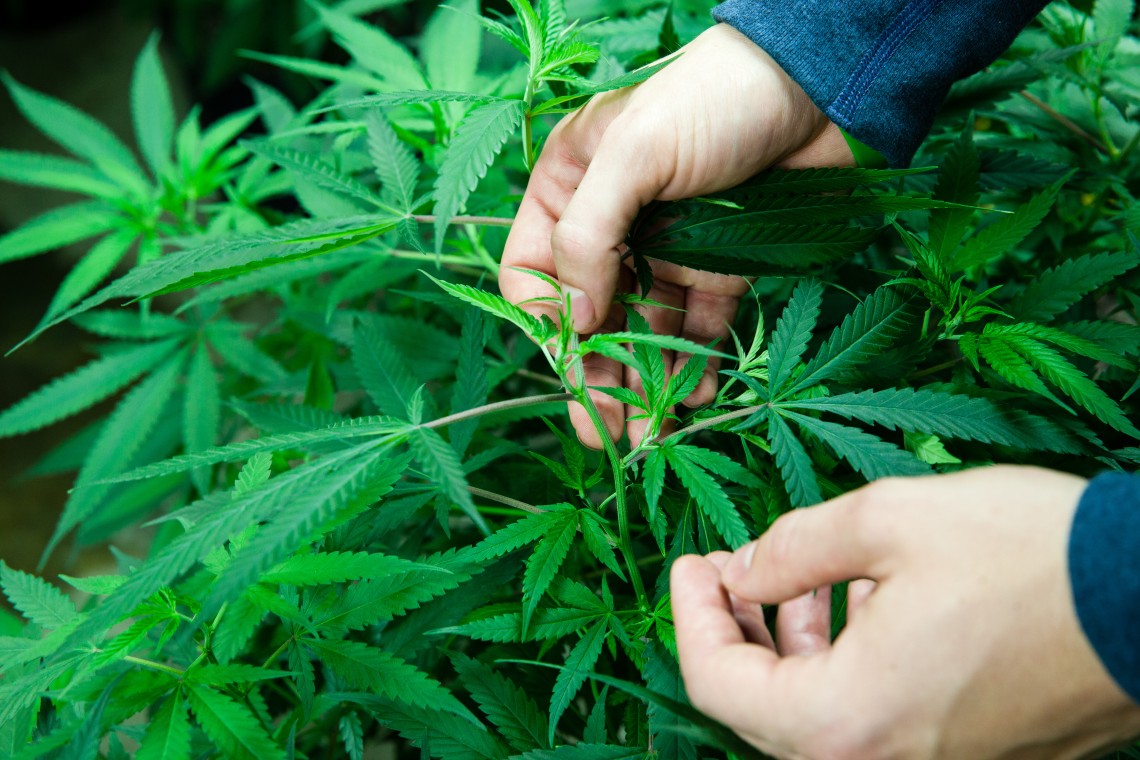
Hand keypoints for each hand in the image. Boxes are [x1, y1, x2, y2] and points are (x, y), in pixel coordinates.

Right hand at [500, 23, 851, 448]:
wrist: (819, 86)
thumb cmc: (713, 99)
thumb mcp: (633, 152)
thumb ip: (587, 236)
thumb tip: (575, 323)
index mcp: (569, 188)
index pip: (534, 270)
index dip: (547, 322)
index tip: (572, 362)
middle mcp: (612, 225)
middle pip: (590, 315)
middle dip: (595, 374)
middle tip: (604, 433)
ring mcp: (666, 249)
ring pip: (643, 330)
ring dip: (643, 383)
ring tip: (650, 437)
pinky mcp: (720, 267)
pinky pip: (699, 327)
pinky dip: (695, 366)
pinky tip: (694, 400)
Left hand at [671, 466, 1139, 758]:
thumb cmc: (1031, 557)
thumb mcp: (888, 520)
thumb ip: (791, 548)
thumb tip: (741, 569)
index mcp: (848, 719)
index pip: (716, 686)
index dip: (690, 616)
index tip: (690, 562)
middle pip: (761, 709)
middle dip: (736, 629)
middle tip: (730, 565)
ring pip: (817, 715)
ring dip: (790, 645)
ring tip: (799, 577)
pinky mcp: (966, 755)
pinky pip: (872, 720)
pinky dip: (843, 665)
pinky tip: (860, 603)